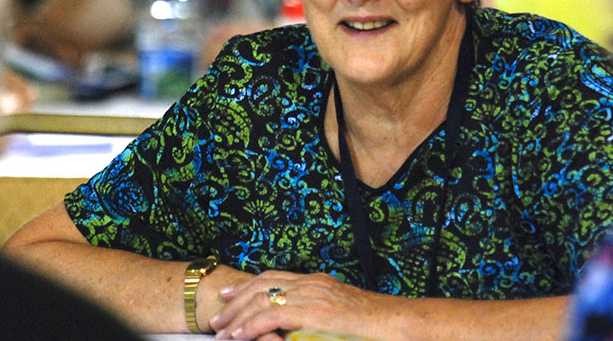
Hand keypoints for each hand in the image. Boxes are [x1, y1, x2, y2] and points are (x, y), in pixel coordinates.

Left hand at [210, 271, 380, 339]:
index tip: (230, 296)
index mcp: (316, 282)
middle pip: (263, 284)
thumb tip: (294, 327)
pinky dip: (251, 325)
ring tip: (221, 331)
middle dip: (236, 300)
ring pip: (262, 298)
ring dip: (238, 316)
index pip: (273, 277)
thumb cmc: (371, 327)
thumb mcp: (337, 316)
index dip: (248, 286)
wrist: (395, 323)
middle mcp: (311, 283)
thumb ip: (314, 317)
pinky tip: (239, 336)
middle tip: (218, 315)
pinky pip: (272, 314)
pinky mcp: (314, 311)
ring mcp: (313, 294)